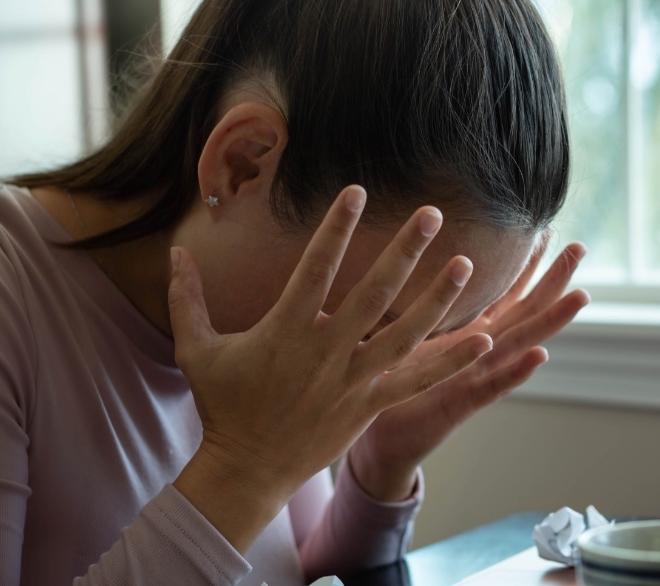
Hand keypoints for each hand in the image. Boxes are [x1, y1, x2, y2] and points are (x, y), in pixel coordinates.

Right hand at [168, 186, 492, 552]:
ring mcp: (352, 379)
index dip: (337, 226)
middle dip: (404, 252)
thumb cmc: (222, 406)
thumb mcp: (195, 349)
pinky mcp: (369, 405)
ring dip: (437, 299)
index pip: (317, 266)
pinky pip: (417, 381)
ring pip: (404, 333)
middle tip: (432, 214)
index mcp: (286, 329)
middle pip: (374, 294)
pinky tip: (485, 341)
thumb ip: (185, 298)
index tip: (358, 191)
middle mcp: (326, 350)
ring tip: (465, 264)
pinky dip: (451, 362)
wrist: (246, 469)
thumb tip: (174, 252)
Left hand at [348, 242, 588, 500]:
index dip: (526, 263)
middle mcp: (479, 352)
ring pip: (520, 344)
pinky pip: (493, 386)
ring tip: (580, 295)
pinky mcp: (461, 405)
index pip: (504, 291)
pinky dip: (516, 371)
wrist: (375, 440)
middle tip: (578, 246)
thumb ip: (408, 300)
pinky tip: (539, 355)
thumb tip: (393, 253)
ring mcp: (475, 378)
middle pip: (525, 310)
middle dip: (552, 280)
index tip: (545, 228)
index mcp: (465, 332)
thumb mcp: (398, 331)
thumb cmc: (384, 382)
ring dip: (551, 320)